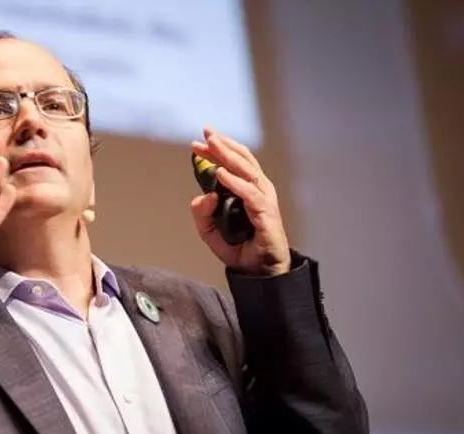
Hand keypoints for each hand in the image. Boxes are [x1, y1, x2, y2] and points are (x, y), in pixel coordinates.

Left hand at [190, 128, 290, 275]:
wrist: (259, 272)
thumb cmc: (239, 248)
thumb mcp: (210, 232)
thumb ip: (202, 214)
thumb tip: (202, 195)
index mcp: (246, 191)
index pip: (232, 163)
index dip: (217, 151)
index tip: (197, 142)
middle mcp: (257, 190)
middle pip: (240, 160)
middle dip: (222, 145)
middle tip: (206, 132)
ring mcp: (264, 200)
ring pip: (246, 170)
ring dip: (228, 156)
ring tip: (212, 144)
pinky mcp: (266, 213)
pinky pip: (249, 193)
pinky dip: (235, 182)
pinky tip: (220, 174)